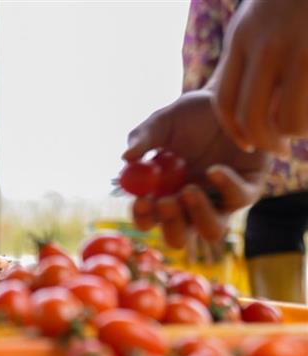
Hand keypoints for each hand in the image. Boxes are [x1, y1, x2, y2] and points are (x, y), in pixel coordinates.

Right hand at [124, 90, 270, 247]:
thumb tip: (125, 157)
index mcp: (164, 193)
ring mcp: (220, 200)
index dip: (142, 216)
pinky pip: (238, 200)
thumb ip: (142, 139)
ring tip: (190, 190)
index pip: (148, 219)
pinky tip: (215, 169)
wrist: (228, 99)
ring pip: (212, 231)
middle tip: (166, 202)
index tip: (141, 200)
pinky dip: (224, 187)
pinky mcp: (248, 189)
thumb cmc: (190, 114)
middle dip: (170, 224)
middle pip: (178, 237)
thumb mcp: (161, 122)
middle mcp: (191, 204)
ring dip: (198, 216)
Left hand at [211, 0, 307, 155]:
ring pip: (289, 120)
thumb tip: (240, 100)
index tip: (248, 143)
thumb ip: (249, 53)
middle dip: (265, 141)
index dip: (235, 130)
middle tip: (279, 148)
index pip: (224, 100)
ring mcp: (301, 50)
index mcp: (243, 38)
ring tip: (303, 128)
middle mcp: (267, 46)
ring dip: (296, 132)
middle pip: (251, 117)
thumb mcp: (259, 19)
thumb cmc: (293, 0)